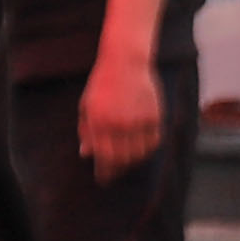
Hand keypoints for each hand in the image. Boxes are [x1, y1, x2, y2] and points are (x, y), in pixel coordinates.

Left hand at [74, 43, 168, 180]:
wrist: (125, 61)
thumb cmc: (102, 84)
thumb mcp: (86, 106)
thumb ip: (86, 131)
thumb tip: (85, 154)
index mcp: (99, 122)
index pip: (103, 156)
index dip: (104, 171)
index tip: (104, 179)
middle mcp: (119, 123)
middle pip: (122, 159)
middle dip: (118, 169)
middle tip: (116, 173)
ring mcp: (138, 120)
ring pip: (139, 153)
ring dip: (134, 160)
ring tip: (128, 161)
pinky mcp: (153, 116)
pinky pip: (153, 141)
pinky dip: (148, 148)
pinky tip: (142, 148)